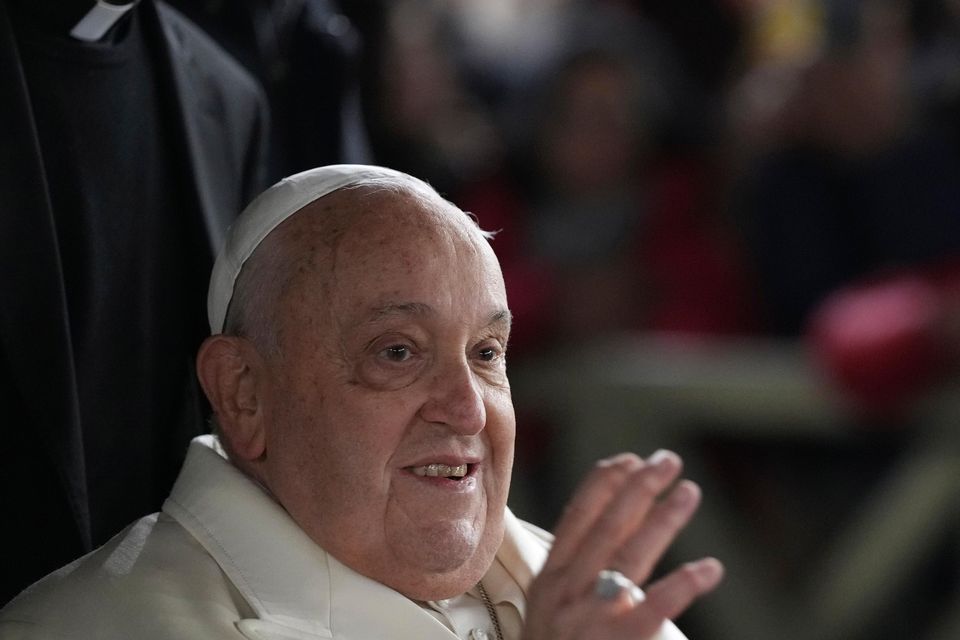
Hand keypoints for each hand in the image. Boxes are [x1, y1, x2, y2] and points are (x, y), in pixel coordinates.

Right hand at [522, 451, 722, 638]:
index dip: (604, 484)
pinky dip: (682, 587)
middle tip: (669, 460)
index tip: (630, 459)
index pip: (576, 517)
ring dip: (664, 521)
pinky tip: (709, 568)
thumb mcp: (553, 609)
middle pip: (607, 528)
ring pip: (630, 558)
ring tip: (690, 493)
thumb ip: (579, 571)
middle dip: (639, 488)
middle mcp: (565, 593)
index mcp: (549, 580)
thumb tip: (621, 523)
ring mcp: (587, 621)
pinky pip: (651, 612)